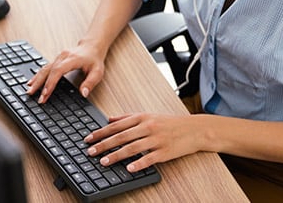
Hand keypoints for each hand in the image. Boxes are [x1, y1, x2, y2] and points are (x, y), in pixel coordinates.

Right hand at [27, 41, 105, 103]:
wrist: (92, 47)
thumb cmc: (94, 60)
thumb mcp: (97, 72)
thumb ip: (90, 83)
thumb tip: (83, 94)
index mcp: (72, 59)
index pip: (58, 71)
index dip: (50, 83)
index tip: (45, 94)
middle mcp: (63, 56)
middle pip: (48, 70)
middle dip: (39, 83)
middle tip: (32, 94)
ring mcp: (58, 57)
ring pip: (44, 68)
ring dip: (36, 79)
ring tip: (29, 90)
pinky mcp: (56, 59)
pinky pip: (45, 67)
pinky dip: (38, 75)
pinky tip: (32, 82)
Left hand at [84, 112, 201, 172]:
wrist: (193, 129)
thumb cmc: (168, 122)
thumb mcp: (148, 115)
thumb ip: (127, 117)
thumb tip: (109, 118)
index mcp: (142, 117)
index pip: (116, 125)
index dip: (101, 132)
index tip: (88, 138)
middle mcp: (147, 127)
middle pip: (121, 136)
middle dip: (104, 144)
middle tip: (90, 151)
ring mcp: (156, 139)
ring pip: (132, 147)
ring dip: (116, 155)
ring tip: (104, 161)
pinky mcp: (165, 152)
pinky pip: (149, 158)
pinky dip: (138, 163)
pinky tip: (129, 168)